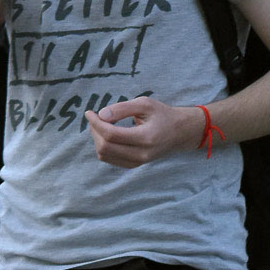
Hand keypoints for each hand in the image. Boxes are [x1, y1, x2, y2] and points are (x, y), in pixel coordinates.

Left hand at [85, 97, 201, 166]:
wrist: (179, 132)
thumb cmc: (162, 115)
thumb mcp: (145, 104)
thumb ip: (123, 108)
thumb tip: (100, 115)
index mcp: (146, 137)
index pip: (111, 134)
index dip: (96, 123)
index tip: (90, 112)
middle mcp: (141, 154)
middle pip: (105, 147)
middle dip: (95, 131)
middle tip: (95, 117)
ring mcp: (137, 162)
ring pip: (105, 155)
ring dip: (97, 139)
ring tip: (101, 125)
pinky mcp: (133, 165)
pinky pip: (110, 159)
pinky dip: (103, 147)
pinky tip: (107, 135)